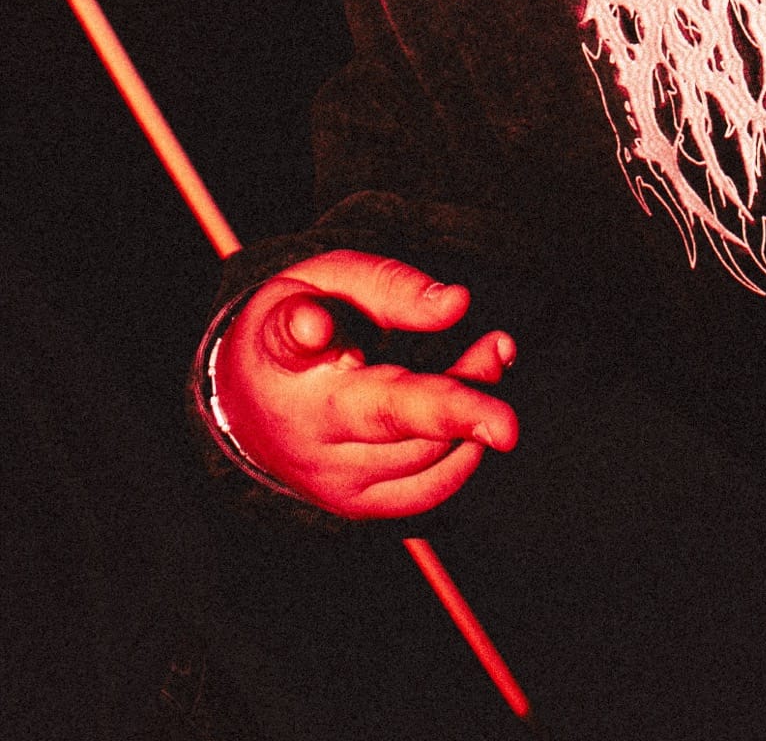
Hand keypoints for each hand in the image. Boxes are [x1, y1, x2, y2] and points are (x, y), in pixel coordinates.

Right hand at [212, 250, 518, 517]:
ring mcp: (327, 478)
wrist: (243, 406)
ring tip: (494, 351)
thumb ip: (387, 286)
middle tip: (502, 348)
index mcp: (282, 360)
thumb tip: (456, 304)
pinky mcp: (353, 506)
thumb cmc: (296, 326)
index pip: (297, 346)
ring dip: (471, 406)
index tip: (317, 325)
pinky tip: (478, 409)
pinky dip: (463, 453)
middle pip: (386, 418)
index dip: (307, 331)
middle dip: (454, 400)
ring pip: (420, 453)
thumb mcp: (325, 280)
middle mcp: (302, 430)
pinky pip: (424, 493)